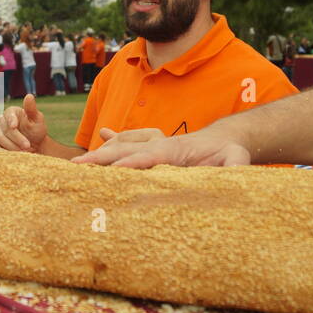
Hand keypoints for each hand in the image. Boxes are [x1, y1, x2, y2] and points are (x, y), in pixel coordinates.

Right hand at [0, 93, 46, 151]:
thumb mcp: (37, 120)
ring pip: (1, 139)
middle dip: (18, 138)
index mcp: (11, 112)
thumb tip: (29, 96)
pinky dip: (4, 152)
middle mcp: (2, 121)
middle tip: (28, 146)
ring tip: (25, 152)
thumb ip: (32, 109)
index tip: (14, 126)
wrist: (35, 145)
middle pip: (6, 129)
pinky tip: (13, 156)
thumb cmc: (36, 130)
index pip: (8, 114)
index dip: (11, 120)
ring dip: (13, 146)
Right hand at [73, 125, 251, 167]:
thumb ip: (235, 164)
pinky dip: (108, 145)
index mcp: (174, 149)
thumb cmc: (231, 151)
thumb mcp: (237, 157)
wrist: (224, 139)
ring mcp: (152, 146)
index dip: (129, 163)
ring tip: (75, 165)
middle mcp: (158, 144)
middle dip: (100, 157)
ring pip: (120, 147)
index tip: (111, 171)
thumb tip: (234, 173)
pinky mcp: (150, 151)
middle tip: (77, 166)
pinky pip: (124, 147)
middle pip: (124, 149)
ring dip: (98, 153)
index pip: (147, 156)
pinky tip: (97, 141)